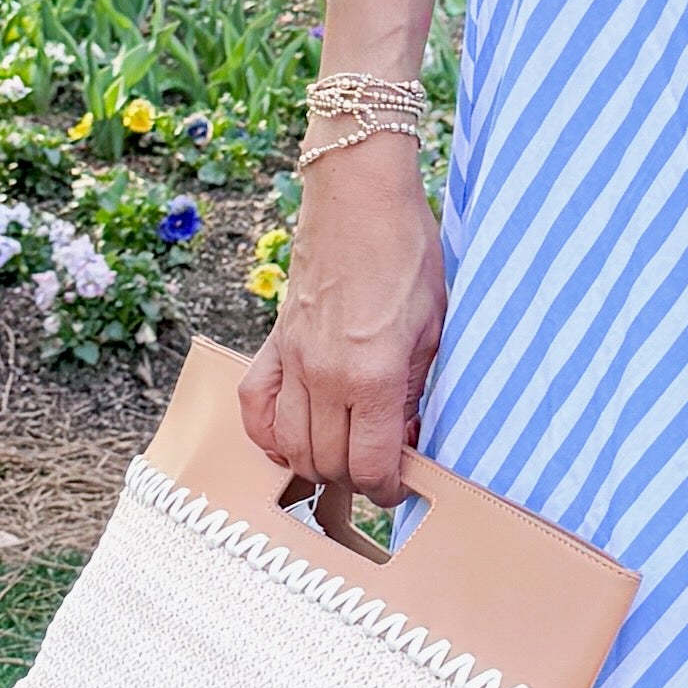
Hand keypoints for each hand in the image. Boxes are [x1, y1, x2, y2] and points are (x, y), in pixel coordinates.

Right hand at [237, 141, 445, 501]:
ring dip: (316, 464)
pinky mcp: (272, 344)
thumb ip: (416, 391)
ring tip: (343, 456)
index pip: (372, 464)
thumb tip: (408, 438)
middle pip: (328, 464)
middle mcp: (325, 377)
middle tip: (379, 467)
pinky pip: (254, 408)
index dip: (390, 488)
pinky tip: (290, 438)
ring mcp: (292, 362)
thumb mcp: (433, 328)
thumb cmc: (406, 255)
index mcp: (373, 376)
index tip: (401, 485)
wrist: (358, 199)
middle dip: (356, 479)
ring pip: (289, 447)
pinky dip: (267, 434)